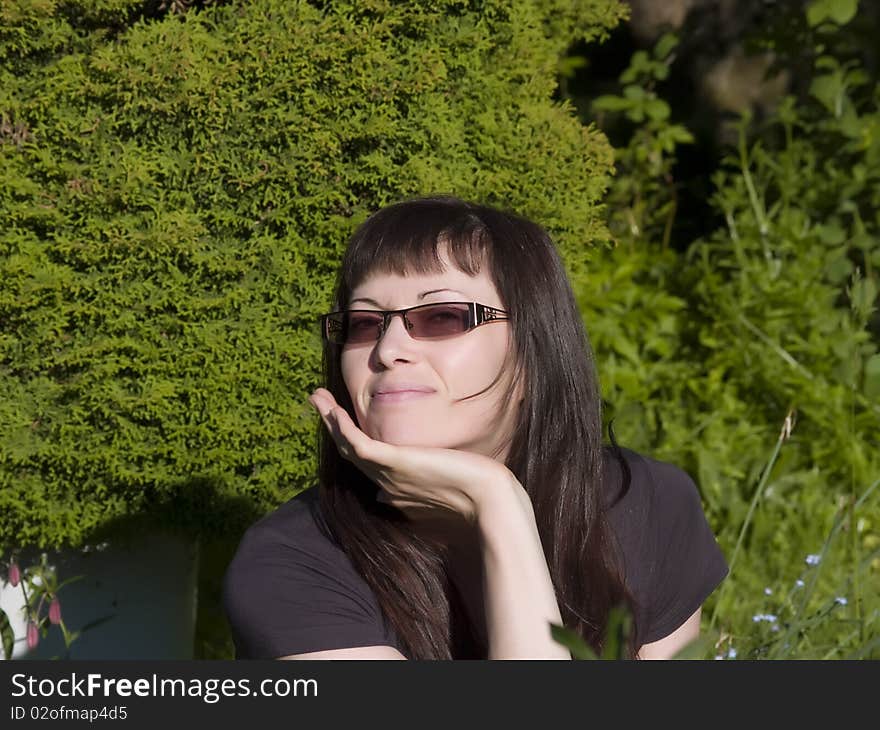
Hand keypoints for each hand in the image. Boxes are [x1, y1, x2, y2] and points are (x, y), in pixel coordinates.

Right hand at [308, 387, 515, 527]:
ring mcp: (389, 475)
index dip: (348, 441)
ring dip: (330, 420)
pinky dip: (344, 429)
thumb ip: (427, 483)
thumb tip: (406, 488)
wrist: (490, 502)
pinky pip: (360, 445)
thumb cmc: (479, 495)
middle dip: (332, 425)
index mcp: (399, 489)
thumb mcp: (449, 485)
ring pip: (349, 446)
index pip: (365, 463)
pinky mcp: (396, 464)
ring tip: (317, 397)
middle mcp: (388, 483)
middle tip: (318, 401)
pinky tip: (334, 411)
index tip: (339, 422)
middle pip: (350, 452)